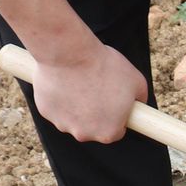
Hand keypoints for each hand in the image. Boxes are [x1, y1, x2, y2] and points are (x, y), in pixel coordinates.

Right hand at [32, 43, 146, 142]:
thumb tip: (141, 105)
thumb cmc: (103, 65)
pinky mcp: (44, 111)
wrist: (68, 50)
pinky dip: (57, 97)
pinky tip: (61, 82)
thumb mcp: (136, 81)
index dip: (116, 115)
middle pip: (93, 127)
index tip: (112, 101)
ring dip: (74, 106)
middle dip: (95, 112)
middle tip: (94, 89)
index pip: (116, 130)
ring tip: (77, 83)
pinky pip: (53, 107)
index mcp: (109, 134)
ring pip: (72, 118)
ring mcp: (62, 124)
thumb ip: (141, 99)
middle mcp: (85, 135)